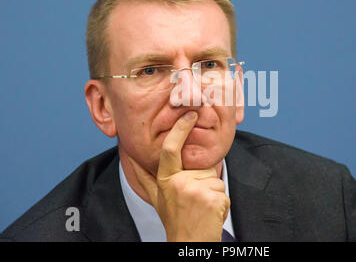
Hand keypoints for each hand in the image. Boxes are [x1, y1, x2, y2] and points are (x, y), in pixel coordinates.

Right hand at [128, 111, 229, 241]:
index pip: (170, 149)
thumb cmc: (175, 220)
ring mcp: (195, 191)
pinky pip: (223, 191)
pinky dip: (221, 203)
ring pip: (215, 179)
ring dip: (213, 193)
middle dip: (205, 180)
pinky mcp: (212, 198)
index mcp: (165, 180)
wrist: (190, 243)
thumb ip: (146, 178)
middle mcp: (178, 183)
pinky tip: (210, 213)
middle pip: (203, 167)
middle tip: (197, 201)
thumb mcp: (157, 198)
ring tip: (201, 208)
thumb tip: (130, 160)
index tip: (190, 114)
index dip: (180, 129)